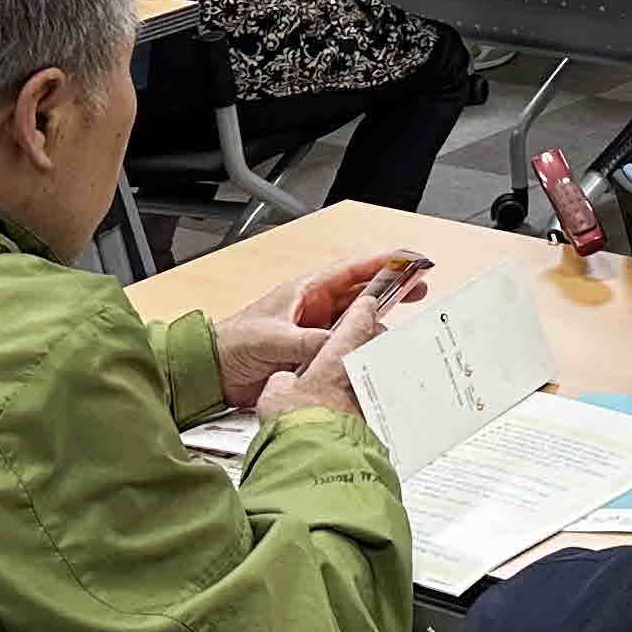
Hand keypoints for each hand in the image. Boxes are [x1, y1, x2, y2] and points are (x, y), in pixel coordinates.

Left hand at [215, 251, 424, 412]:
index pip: (351, 270)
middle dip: (391, 289)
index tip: (409, 259)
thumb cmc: (231, 343)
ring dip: (378, 323)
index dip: (382, 263)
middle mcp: (315, 308)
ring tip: (402, 327)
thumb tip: (338, 345)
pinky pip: (344, 348)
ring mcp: (315, 331)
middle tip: (421, 288)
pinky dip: (361, 349)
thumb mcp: (270, 338)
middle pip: (361, 293)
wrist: (210, 372)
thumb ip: (305, 341)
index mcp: (306, 291)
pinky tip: (376, 355)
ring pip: (356, 322)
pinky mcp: (312, 355)